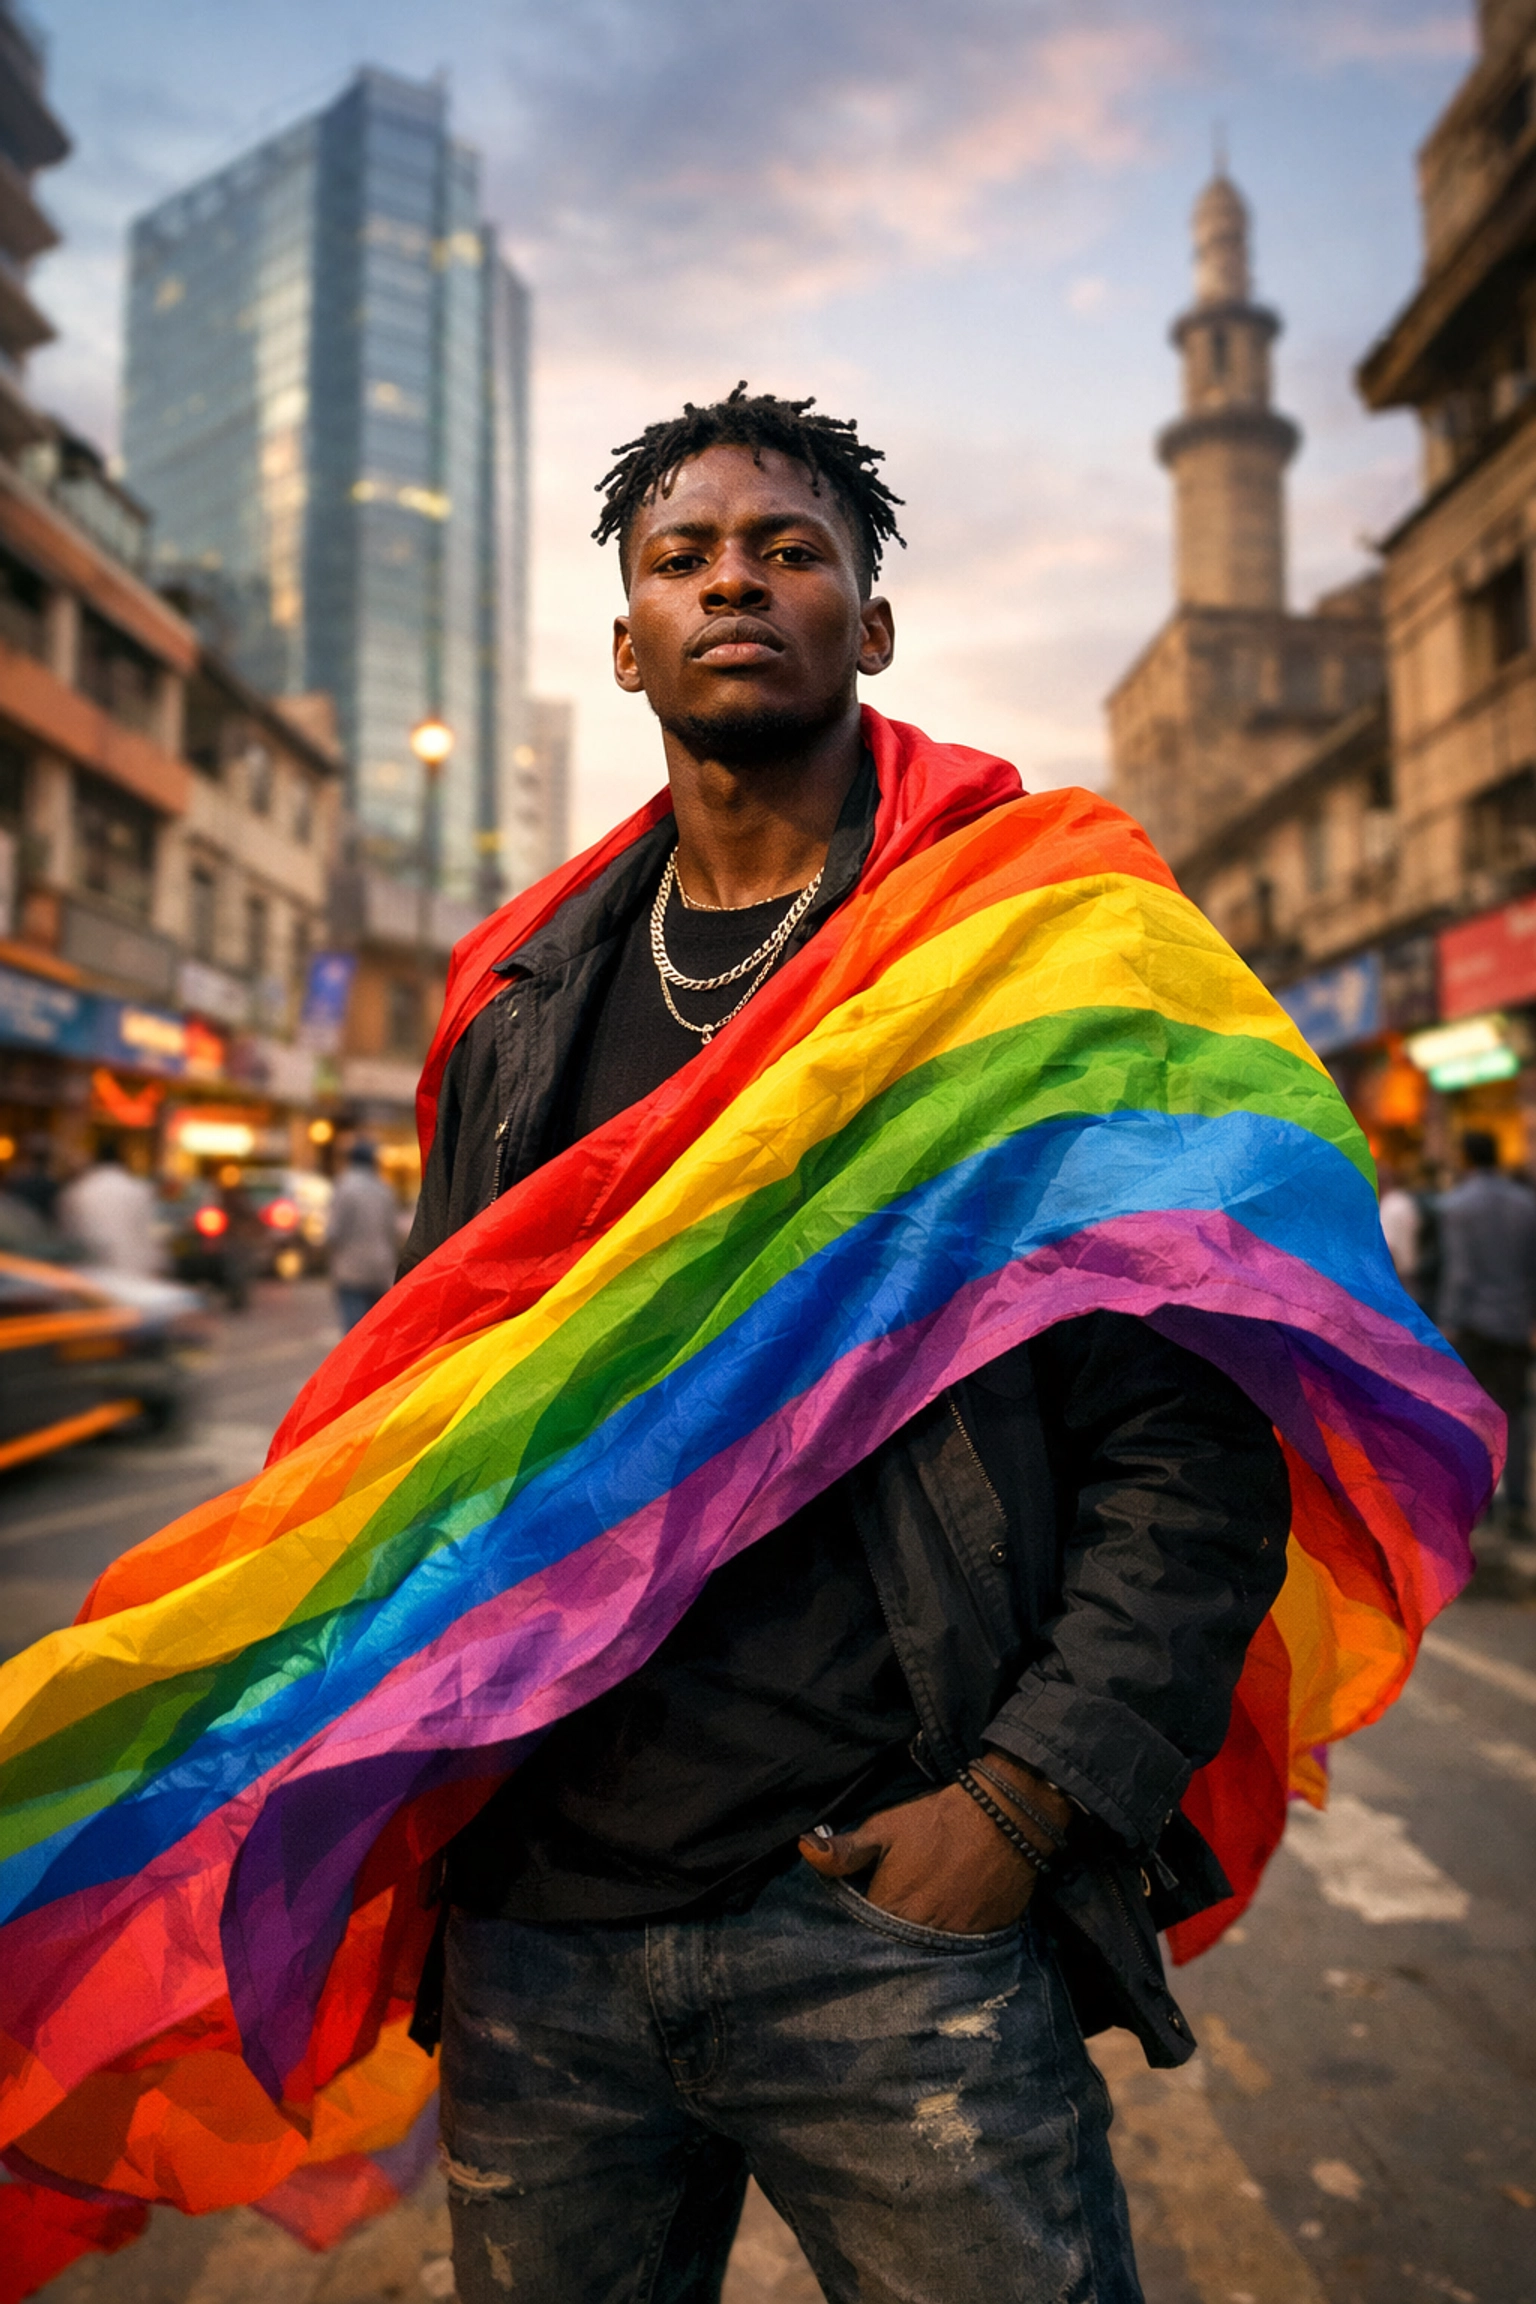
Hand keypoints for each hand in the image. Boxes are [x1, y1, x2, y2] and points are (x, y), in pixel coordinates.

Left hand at [798, 1756, 1066, 1934]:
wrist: (1006, 1818)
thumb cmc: (939, 1821)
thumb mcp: (886, 1828)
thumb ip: (845, 1850)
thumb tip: (803, 1851)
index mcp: (891, 1910)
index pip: (860, 1939)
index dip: (854, 1935)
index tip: (849, 1932)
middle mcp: (921, 1936)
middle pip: (891, 1956)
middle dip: (881, 1950)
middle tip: (876, 1943)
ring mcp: (955, 1944)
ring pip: (923, 1961)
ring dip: (912, 1956)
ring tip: (905, 1946)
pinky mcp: (983, 1943)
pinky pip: (955, 1958)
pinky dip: (945, 1954)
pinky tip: (939, 1943)